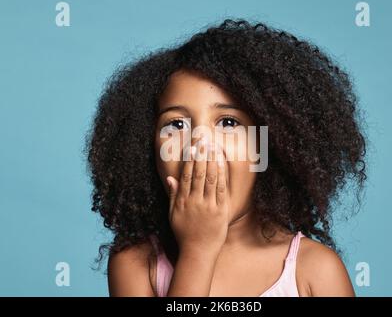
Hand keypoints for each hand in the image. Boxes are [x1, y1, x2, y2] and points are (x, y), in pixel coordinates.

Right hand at [166, 138, 229, 255]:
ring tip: (212, 145)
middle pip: (199, 173)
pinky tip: (221, 163)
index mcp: (183, 201)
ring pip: (210, 178)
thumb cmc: (184, 234)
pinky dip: (221, 174)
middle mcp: (195, 201)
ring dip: (211, 160)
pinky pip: (221, 189)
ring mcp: (209, 205)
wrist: (198, 252)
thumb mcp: (173, 215)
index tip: (192, 146)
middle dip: (201, 154)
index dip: (190, 159)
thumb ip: (173, 195)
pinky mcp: (221, 210)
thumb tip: (170, 178)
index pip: (187, 175)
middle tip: (203, 139)